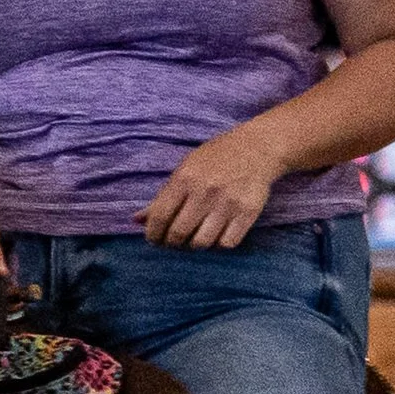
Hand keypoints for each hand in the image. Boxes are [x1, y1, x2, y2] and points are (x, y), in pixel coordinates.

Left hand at [138, 130, 280, 248]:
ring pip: (202, 243)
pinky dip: (218, 244)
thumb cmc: (216, 158)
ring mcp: (228, 203)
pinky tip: (217, 235)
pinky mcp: (247, 213)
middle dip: (172, 243)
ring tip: (195, 237)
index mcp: (186, 178)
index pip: (159, 216)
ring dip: (195, 245)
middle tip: (173, 242)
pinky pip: (226, 244)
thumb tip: (137, 220)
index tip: (154, 239)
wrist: (257, 148)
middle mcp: (206, 191)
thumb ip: (163, 196)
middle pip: (179, 234)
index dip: (153, 234)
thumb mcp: (186, 168)